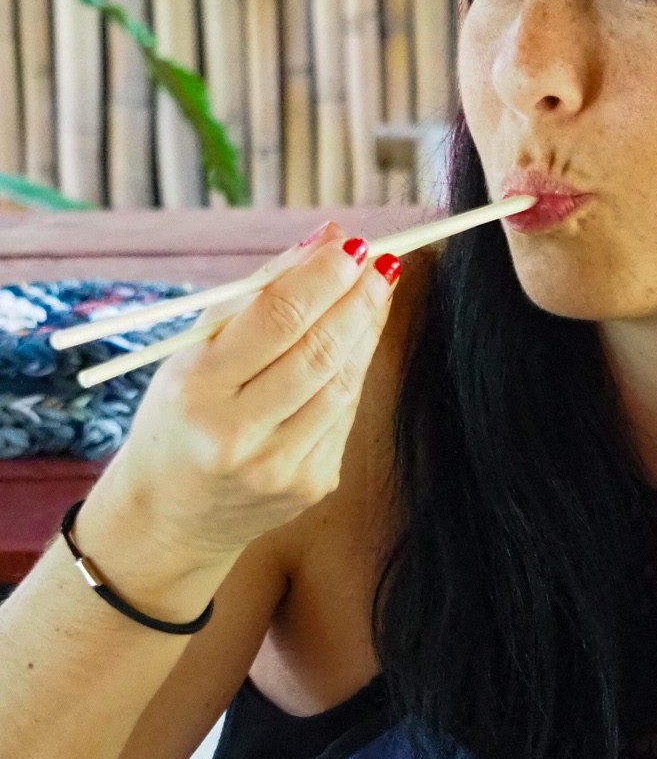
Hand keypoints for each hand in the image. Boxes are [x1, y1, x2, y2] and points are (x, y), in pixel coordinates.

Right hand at [80, 225, 400, 597]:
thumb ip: (254, 298)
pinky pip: (344, 413)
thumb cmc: (180, 419)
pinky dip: (354, 368)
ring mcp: (281, 466)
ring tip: (379, 287)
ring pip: (342, 382)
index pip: (274, 322)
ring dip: (367, 329)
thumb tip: (325, 240)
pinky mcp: (312, 484)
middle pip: (318, 352)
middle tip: (383, 259)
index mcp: (197, 393)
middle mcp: (239, 435)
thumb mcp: (191, 356)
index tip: (351, 243)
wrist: (170, 518)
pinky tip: (359, 337)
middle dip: (357, 299)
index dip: (320, 278)